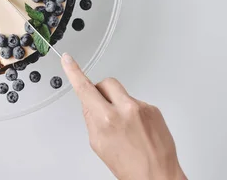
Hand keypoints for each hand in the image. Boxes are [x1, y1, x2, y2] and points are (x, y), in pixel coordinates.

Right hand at [61, 53, 185, 179]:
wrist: (158, 175)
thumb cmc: (130, 167)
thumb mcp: (99, 144)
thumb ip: (92, 119)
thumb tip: (89, 104)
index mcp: (107, 120)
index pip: (85, 89)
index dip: (74, 71)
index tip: (68, 60)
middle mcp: (125, 110)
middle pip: (106, 83)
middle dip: (100, 92)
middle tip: (102, 108)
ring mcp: (142, 107)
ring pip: (122, 93)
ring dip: (118, 104)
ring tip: (125, 128)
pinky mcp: (154, 109)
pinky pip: (136, 103)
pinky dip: (133, 113)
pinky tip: (137, 130)